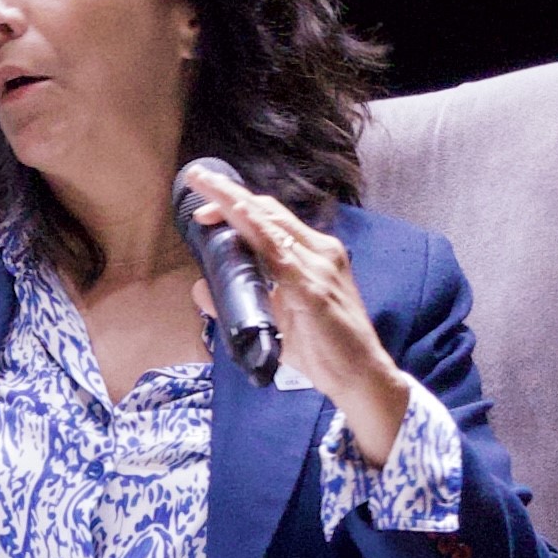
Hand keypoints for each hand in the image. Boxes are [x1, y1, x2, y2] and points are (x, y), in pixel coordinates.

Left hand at [181, 170, 413, 463]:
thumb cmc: (323, 350)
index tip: (205, 207)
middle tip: (196, 181)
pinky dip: (257, 233)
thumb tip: (201, 287)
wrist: (361, 376)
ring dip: (236, 205)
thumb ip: (243, 299)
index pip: (272, 218)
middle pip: (269, 211)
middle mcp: (321, 252)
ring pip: (272, 225)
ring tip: (208, 189)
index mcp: (315, 254)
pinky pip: (281, 256)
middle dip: (229, 194)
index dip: (237, 204)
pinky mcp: (315, 289)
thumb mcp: (275, 320)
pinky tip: (237, 219)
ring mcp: (320, 267)